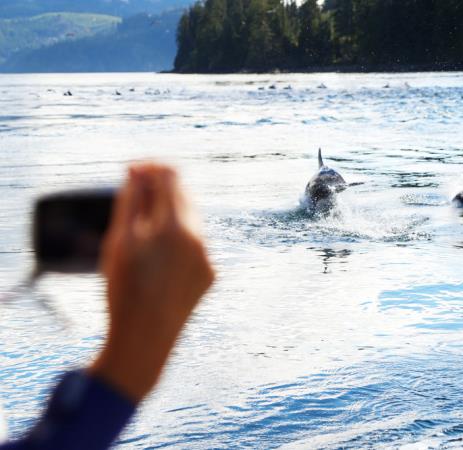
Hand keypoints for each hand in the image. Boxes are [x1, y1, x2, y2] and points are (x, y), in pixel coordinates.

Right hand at [88, 163, 214, 401]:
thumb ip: (131, 202)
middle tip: (136, 191)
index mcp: (176, 225)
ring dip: (169, 213)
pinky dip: (178, 238)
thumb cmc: (125, 291)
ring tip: (144, 224)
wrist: (145, 340)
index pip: (170, 177)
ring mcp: (208, 257)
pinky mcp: (209, 274)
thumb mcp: (119, 242)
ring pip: (191, 220)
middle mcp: (199, 237)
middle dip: (161, 189)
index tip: (134, 170)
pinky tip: (159, 253)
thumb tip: (138, 174)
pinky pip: (195, 245)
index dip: (151, 168)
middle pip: (183, 196)